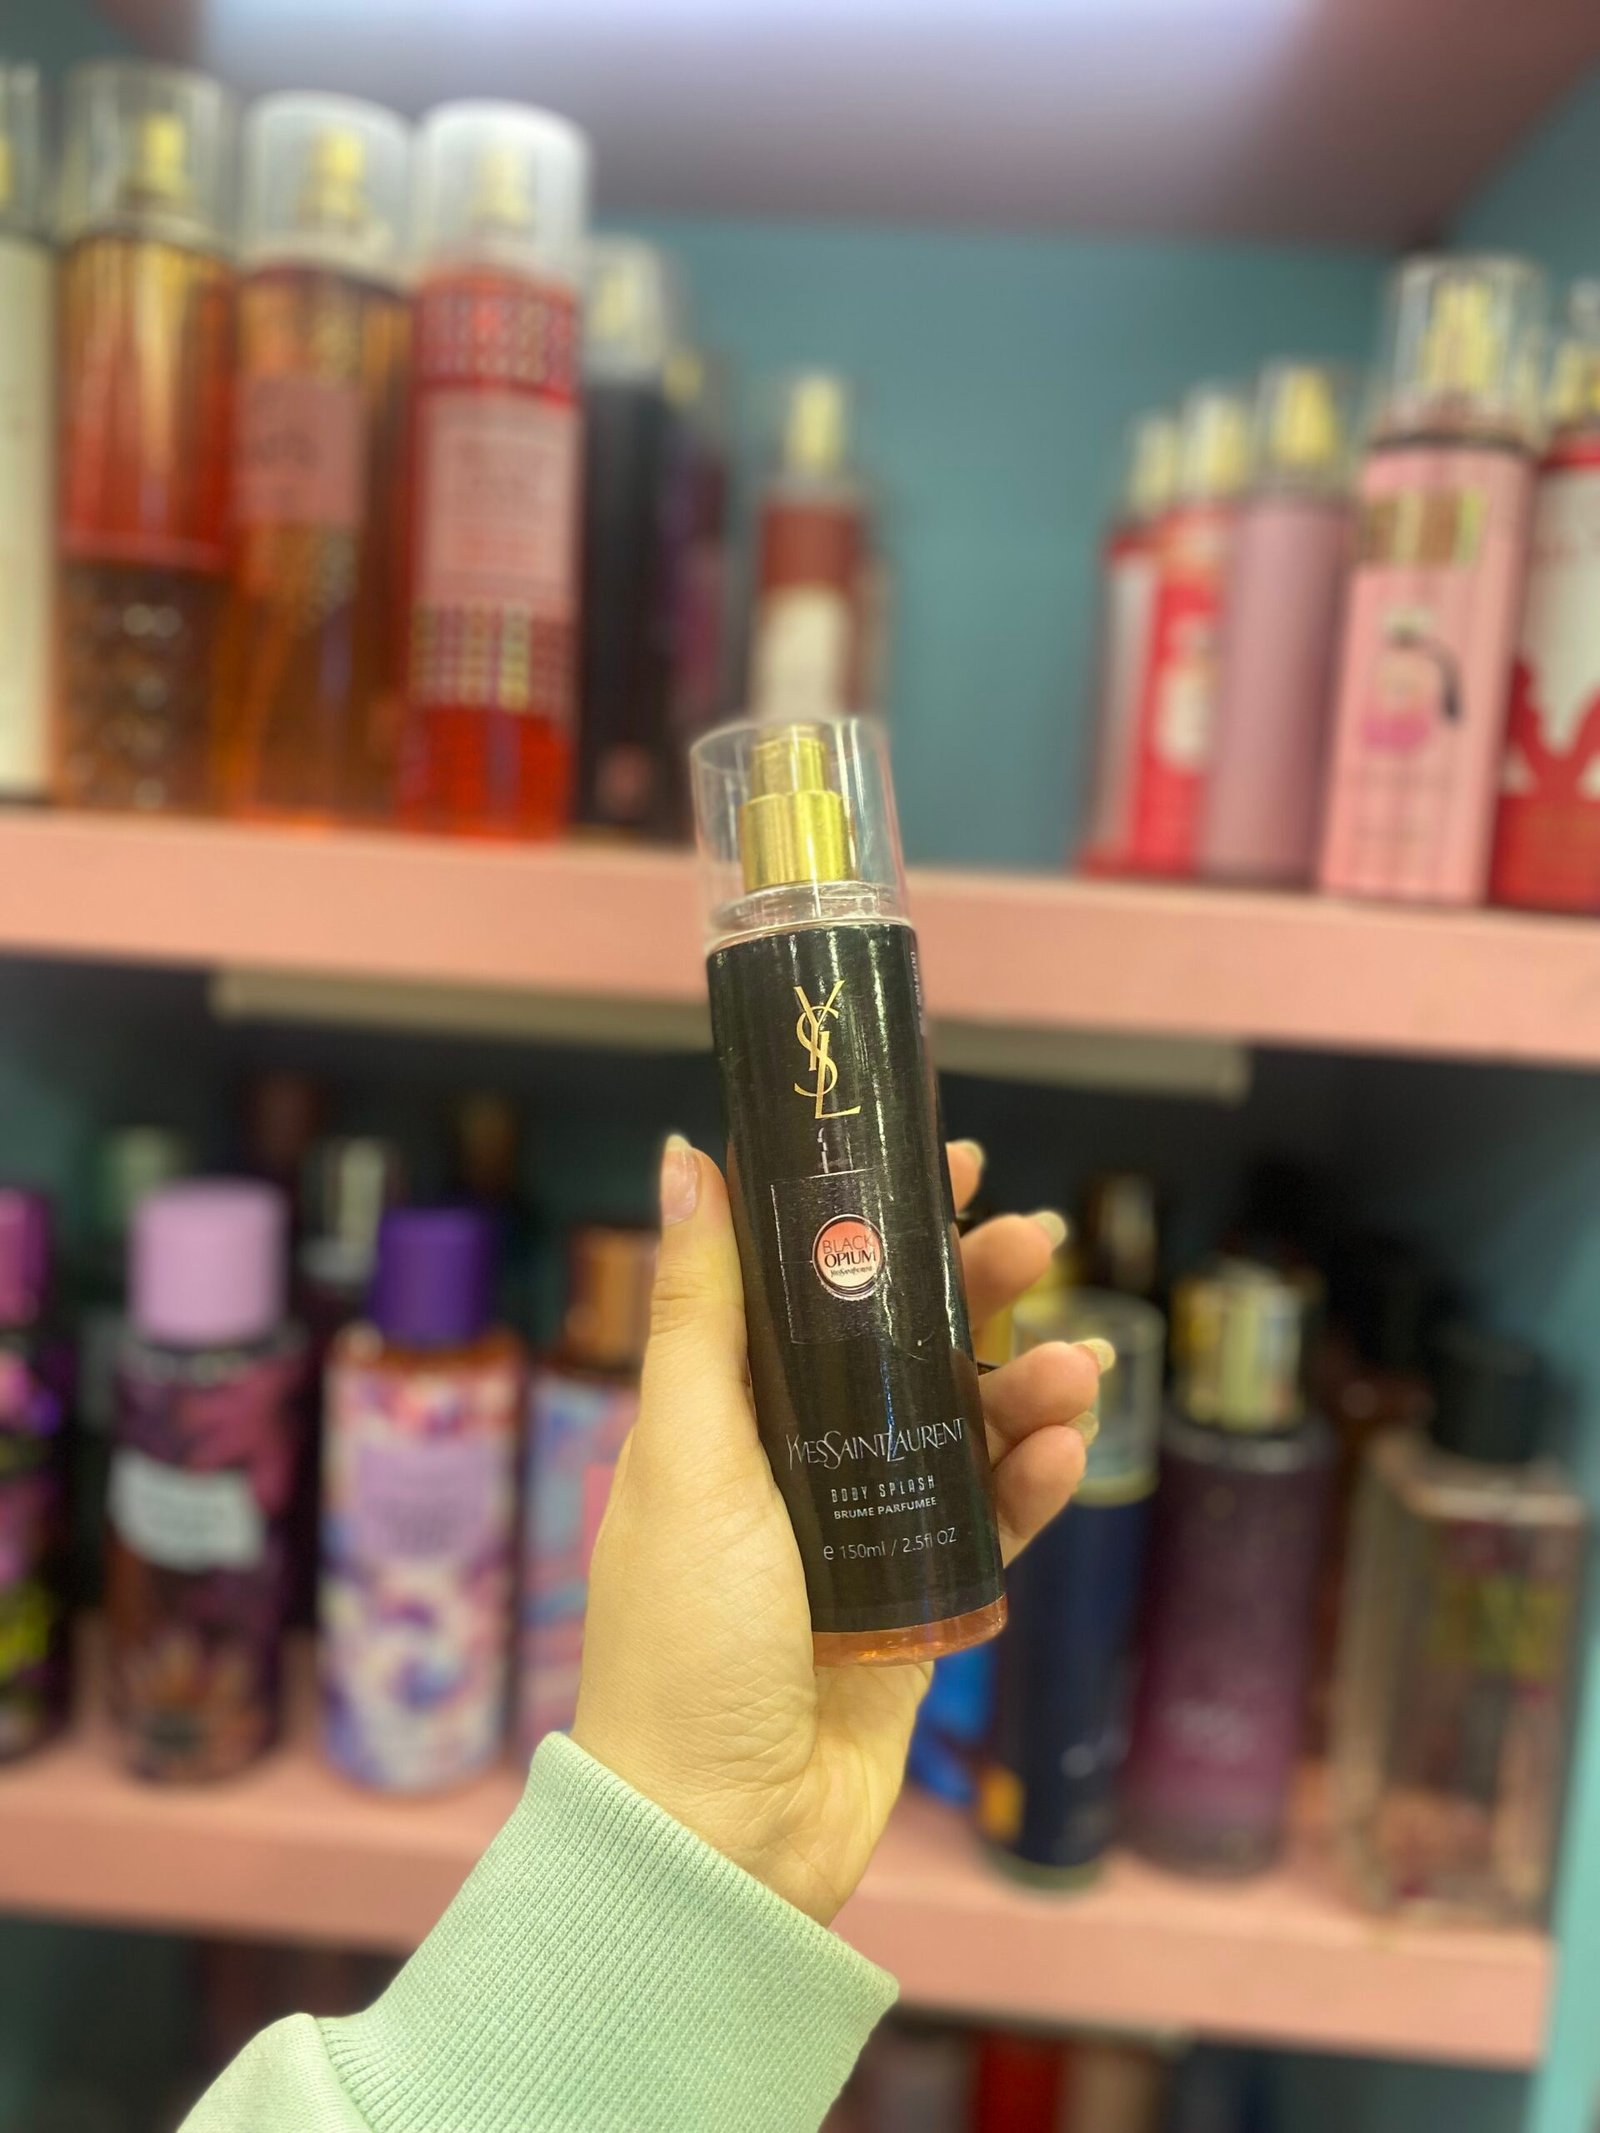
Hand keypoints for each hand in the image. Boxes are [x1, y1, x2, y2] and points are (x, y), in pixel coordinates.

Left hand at [571, 1136, 1101, 1925]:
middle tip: (1035, 1245)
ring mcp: (864, 1529)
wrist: (725, 1835)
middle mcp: (797, 1460)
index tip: (942, 1160)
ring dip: (1023, 1385)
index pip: (810, 1288)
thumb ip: (699, 1313)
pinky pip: (988, 1520)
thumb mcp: (687, 1456)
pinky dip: (1030, 1482)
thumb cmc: (686, 1640)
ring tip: (1077, 1369)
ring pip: (961, 1426)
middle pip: (901, 1346)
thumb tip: (683, 1159)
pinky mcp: (921, 1600)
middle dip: (971, 1290)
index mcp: (728, 1415)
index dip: (874, 1220)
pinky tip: (1063, 1451)